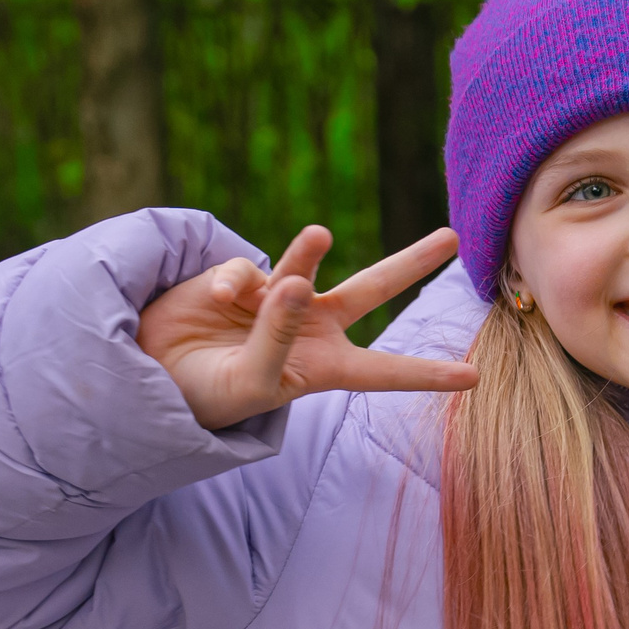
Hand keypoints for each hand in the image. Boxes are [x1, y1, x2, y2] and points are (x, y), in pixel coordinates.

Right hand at [136, 225, 477, 429]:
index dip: (427, 374)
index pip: (385, 370)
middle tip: (453, 237)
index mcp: (326, 366)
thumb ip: (278, 335)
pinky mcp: (243, 277)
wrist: (154, 374)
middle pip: (374, 289)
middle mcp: (311, 325)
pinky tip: (217, 300)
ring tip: (317, 235)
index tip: (474, 378)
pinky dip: (234, 284)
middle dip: (412, 262)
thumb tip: (297, 282)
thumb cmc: (209, 394)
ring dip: (311, 245)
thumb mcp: (252, 380)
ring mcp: (279, 296)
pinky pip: (248, 271)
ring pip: (309, 256)